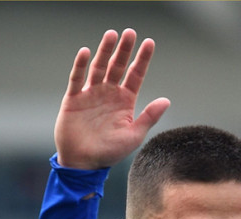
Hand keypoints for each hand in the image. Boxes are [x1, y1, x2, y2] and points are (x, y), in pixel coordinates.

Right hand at [55, 28, 170, 168]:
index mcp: (125, 101)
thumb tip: (167, 100)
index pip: (135, 75)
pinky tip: (87, 52)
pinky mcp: (74, 99)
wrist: (83, 163)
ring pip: (99, 68)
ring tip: (111, 35)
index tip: (149, 43)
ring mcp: (91, 94)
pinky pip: (77, 79)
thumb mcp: (134, 135)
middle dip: (124, 50)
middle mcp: (109, 93)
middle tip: (130, 33)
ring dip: (104, 51)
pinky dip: (81, 65)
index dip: (142, 59)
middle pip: (118, 66)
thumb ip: (149, 117)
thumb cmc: (110, 152)